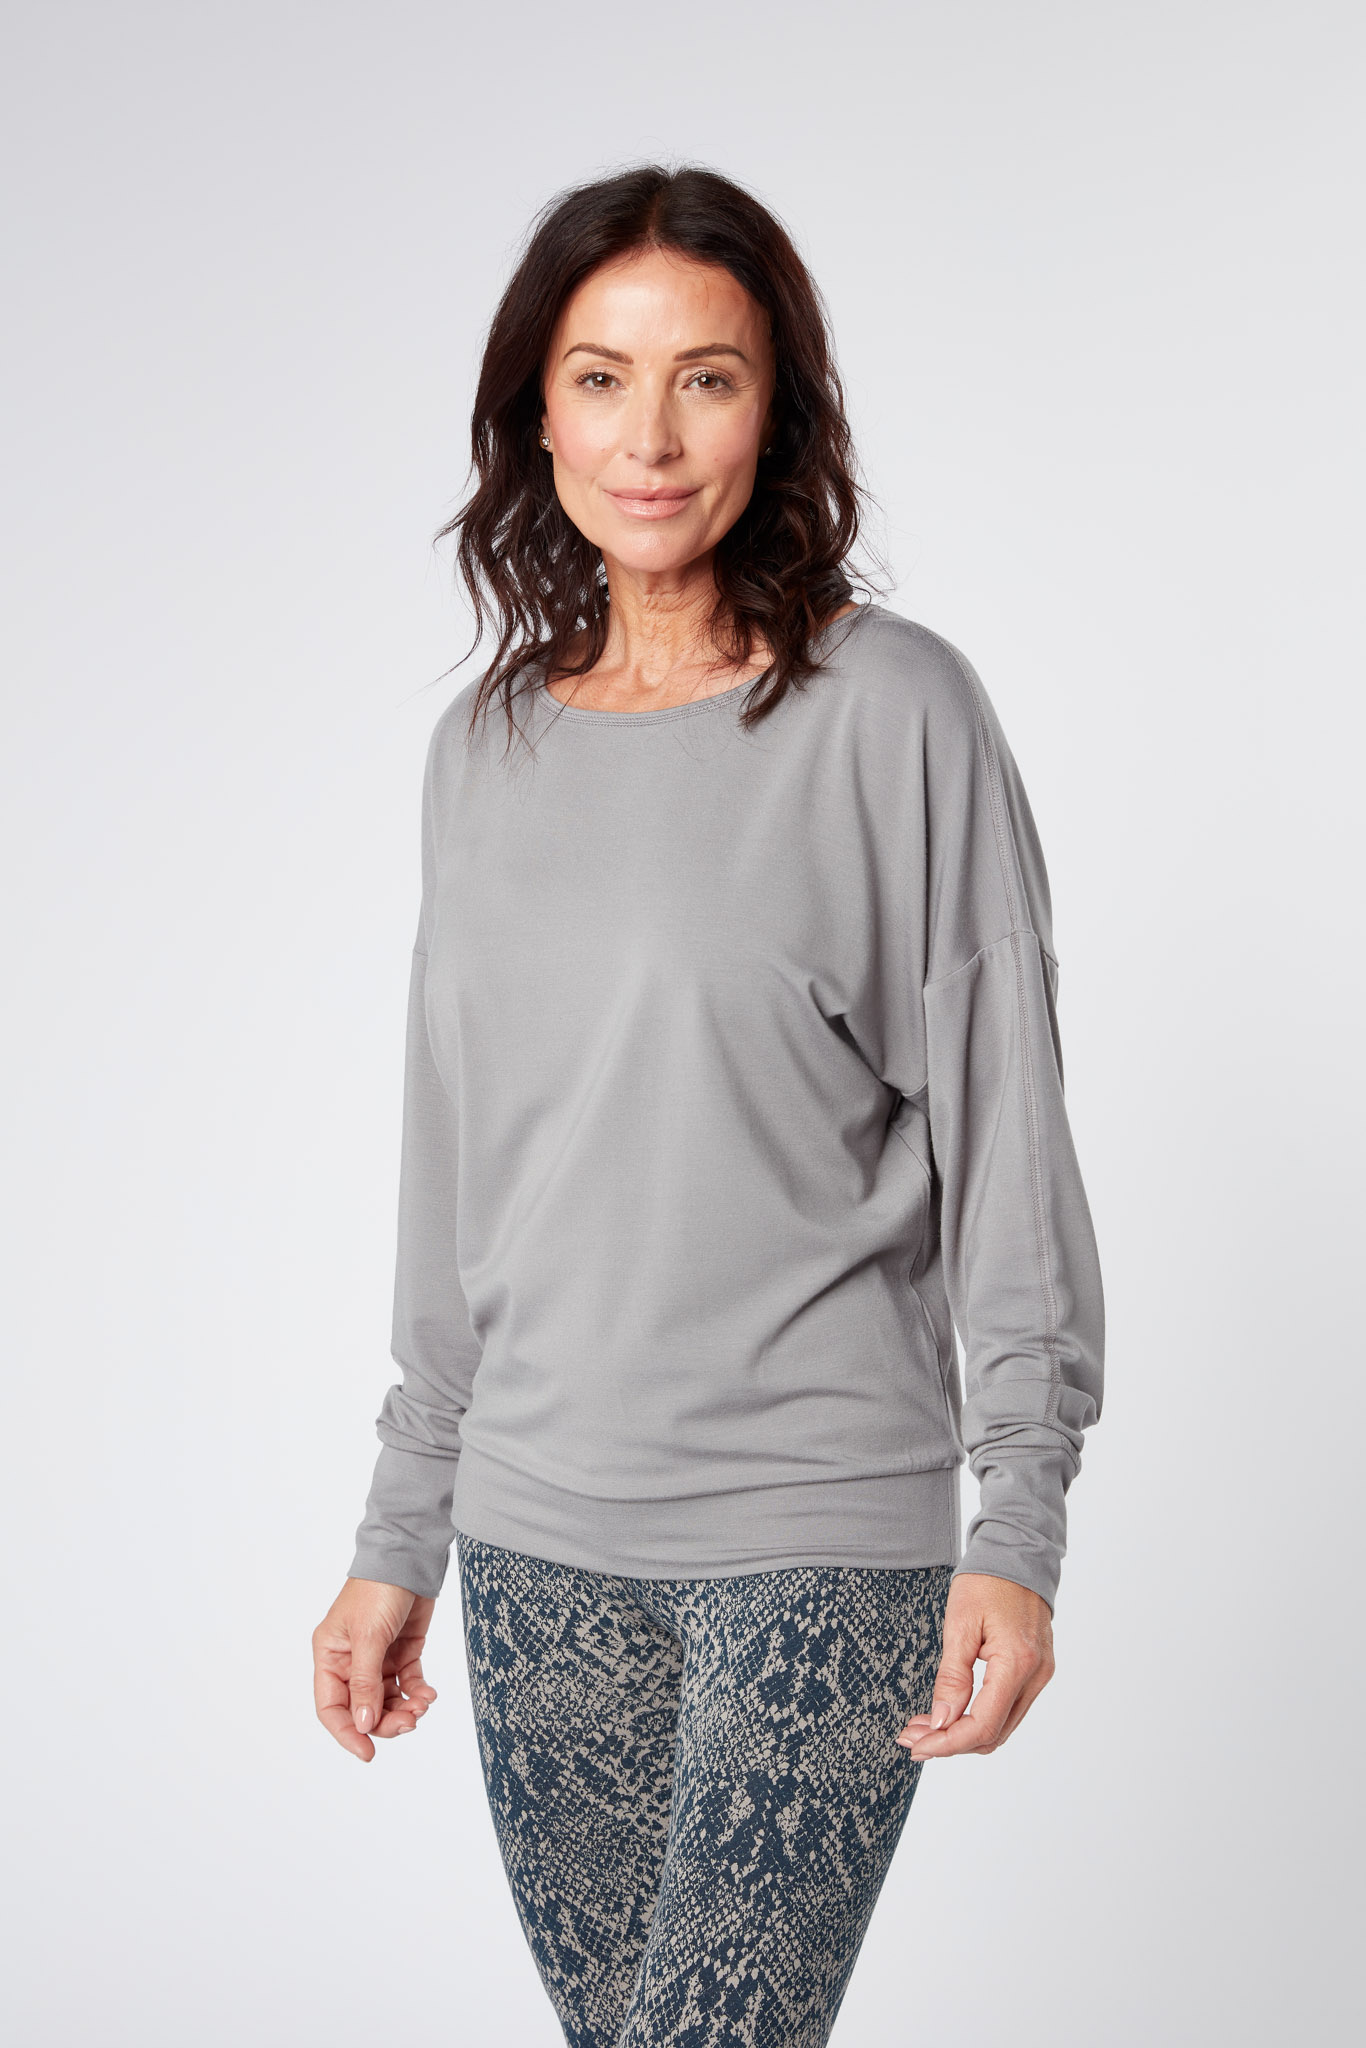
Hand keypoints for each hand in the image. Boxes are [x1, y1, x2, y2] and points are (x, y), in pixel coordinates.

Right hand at [312, 1577, 438, 1761]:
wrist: (410, 1556)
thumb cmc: (379, 1589)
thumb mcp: (369, 1636)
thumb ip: (365, 1682)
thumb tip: (363, 1724)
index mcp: (330, 1655)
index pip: (331, 1707)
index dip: (347, 1733)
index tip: (368, 1753)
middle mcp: (351, 1660)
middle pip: (363, 1708)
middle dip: (385, 1721)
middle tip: (409, 1722)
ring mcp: (378, 1657)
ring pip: (387, 1700)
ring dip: (404, 1709)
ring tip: (422, 1705)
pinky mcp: (403, 1651)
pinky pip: (407, 1683)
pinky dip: (417, 1693)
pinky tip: (428, 1694)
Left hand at [897, 1572, 1053, 1759]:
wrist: (1018, 1553)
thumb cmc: (987, 1581)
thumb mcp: (960, 1624)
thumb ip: (952, 1677)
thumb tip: (942, 1721)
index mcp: (1017, 1663)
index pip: (982, 1725)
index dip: (947, 1743)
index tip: (916, 1746)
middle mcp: (1036, 1676)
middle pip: (993, 1734)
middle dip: (950, 1741)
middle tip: (911, 1736)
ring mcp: (1040, 1675)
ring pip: (1002, 1726)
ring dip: (963, 1732)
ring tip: (925, 1726)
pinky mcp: (1037, 1671)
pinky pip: (1009, 1708)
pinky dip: (980, 1717)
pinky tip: (951, 1712)